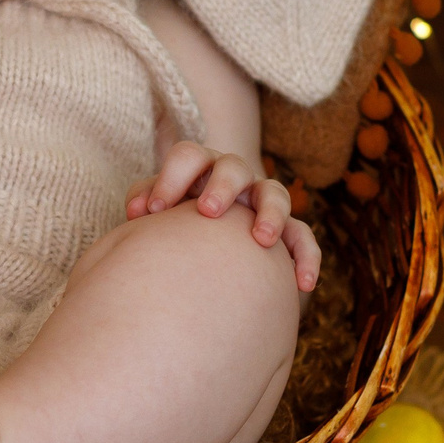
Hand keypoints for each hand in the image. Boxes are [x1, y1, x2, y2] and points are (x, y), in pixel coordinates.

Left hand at [125, 140, 320, 292]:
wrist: (204, 253)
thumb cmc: (175, 224)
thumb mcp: (159, 209)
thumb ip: (145, 201)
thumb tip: (137, 212)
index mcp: (200, 170)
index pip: (189, 157)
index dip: (171, 177)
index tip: (154, 210)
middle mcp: (234, 179)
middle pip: (234, 166)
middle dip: (223, 185)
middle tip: (208, 211)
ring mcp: (261, 202)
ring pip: (276, 194)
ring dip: (271, 214)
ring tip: (262, 240)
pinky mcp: (285, 231)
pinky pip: (303, 238)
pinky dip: (306, 257)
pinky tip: (304, 285)